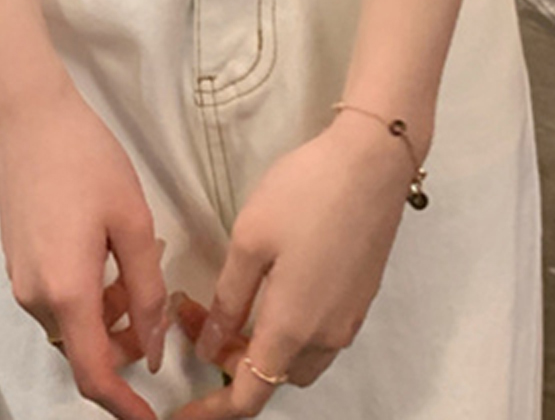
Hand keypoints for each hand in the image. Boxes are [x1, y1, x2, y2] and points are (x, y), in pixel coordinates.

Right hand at [0, 79, 169, 419]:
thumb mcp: (132, 222)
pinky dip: (88, 295)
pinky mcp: (16, 260)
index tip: (151, 419)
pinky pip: (57, 298)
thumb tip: (154, 349)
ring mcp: (20, 279)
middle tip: (160, 309)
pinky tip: (110, 253)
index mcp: (66, 291)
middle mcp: (35, 296)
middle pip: (84, 350)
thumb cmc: (87, 160)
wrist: (30, 116)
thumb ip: (147, 291)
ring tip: (139, 266)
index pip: (93, 375)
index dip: (123, 406)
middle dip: (125, 346)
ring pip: (72, 323)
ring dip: (109, 316)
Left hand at [164, 111, 417, 417]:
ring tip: (231, 302)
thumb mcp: (250, 239)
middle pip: (273, 377)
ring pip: (297, 358)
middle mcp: (326, 336)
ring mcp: (349, 319)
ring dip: (261, 345)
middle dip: (232, 362)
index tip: (181, 413)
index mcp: (293, 328)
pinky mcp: (361, 297)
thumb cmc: (305, 193)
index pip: (249, 396)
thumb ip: (228, 300)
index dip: (211, 410)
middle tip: (198, 316)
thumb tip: (210, 347)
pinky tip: (271, 287)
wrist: (373, 161)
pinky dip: (287, 328)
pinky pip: (318, 334)